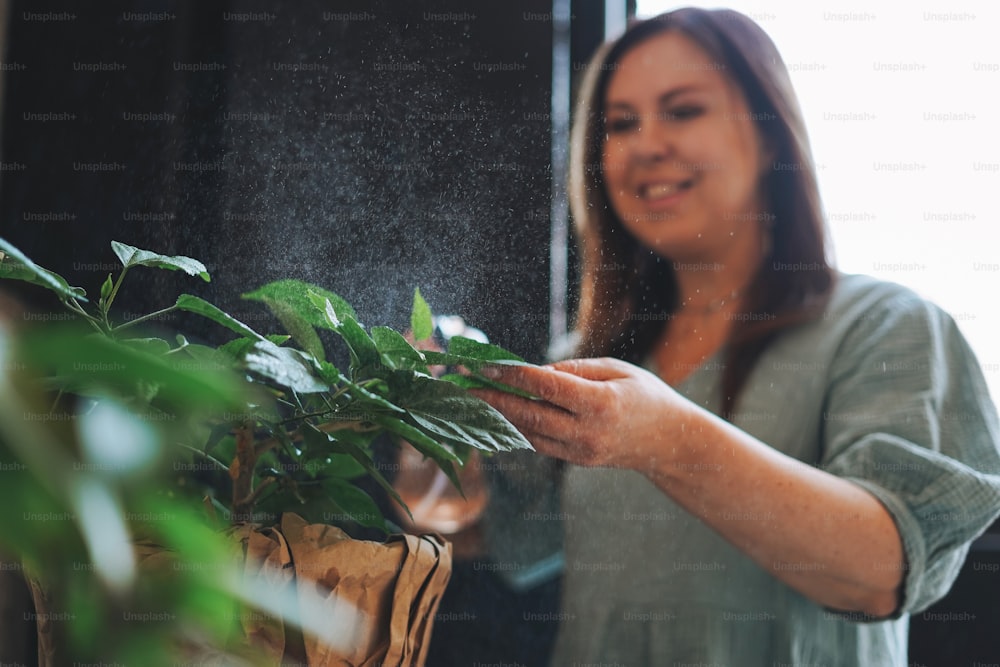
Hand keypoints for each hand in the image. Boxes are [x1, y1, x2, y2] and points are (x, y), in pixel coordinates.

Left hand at [470, 357, 690, 471]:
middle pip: (528, 414)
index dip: (511, 376)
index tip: (483, 366)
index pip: (545, 387)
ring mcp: (580, 451)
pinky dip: (515, 428)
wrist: (670, 443)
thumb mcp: (617, 370)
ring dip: (496, 416)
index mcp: (600, 404)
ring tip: (470, 399)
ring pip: (527, 433)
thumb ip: (575, 369)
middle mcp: (587, 432)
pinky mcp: (576, 461)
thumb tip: (534, 372)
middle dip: (490, 398)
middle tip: (461, 385)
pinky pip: (538, 443)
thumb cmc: (646, 396)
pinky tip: (497, 414)